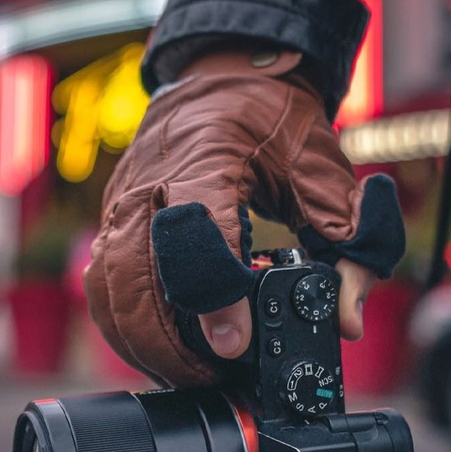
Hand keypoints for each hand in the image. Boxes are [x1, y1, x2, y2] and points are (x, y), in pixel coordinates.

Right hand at [83, 51, 403, 387]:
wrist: (222, 77)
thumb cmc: (271, 120)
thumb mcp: (324, 170)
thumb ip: (349, 240)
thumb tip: (345, 318)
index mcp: (206, 162)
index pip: (197, 237)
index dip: (213, 299)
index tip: (232, 345)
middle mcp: (150, 186)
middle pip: (136, 277)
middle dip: (169, 341)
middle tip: (213, 374)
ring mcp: (122, 204)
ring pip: (108, 287)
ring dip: (140, 340)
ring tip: (187, 370)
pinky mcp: (113, 220)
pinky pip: (101, 282)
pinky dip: (122, 323)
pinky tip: (157, 346)